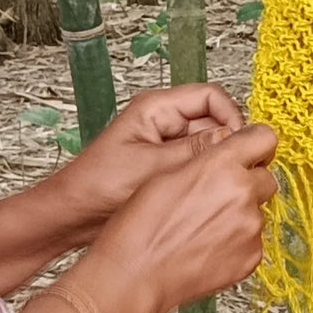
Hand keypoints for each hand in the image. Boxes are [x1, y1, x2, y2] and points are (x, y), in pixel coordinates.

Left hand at [52, 83, 246, 242]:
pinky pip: (196, 165)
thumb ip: (194, 152)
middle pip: (213, 121)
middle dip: (227, 144)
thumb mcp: (151, 166)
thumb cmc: (98, 186)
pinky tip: (208, 196)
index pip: (210, 97)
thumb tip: (234, 138)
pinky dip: (205, 177)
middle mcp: (164, 121)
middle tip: (237, 170)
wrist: (72, 215)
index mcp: (156, 108)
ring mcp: (166, 144)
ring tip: (221, 186)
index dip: (231, 117)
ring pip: (208, 146)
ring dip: (216, 163)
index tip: (240, 145)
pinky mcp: (166, 167)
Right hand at [87, 123, 278, 312]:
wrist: (137, 273)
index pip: (264, 138)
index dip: (255, 143)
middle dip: (248, 181)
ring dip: (241, 213)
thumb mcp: (168, 172)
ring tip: (206, 225)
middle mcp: (242, 193)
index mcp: (221, 165)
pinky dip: (238, 240)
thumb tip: (228, 156)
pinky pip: (253, 240)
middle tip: (220, 193)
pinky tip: (208, 245)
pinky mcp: (252, 258)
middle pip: (266, 177)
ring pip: (259, 210)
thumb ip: (207, 160)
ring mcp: (250, 228)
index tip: (247, 150)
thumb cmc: (143, 223)